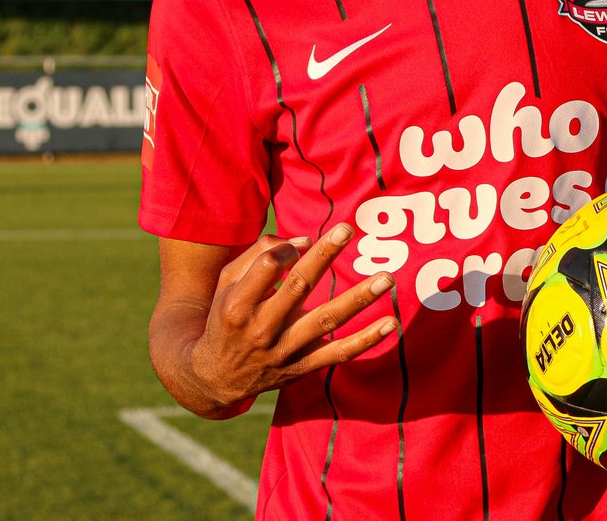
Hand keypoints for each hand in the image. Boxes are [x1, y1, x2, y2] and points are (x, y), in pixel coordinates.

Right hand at [186, 224, 396, 413]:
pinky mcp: (303, 367)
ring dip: (358, 299)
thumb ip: (260, 254)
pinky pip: (339, 353)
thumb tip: (305, 242)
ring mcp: (285, 351)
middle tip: (348, 229)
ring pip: (326, 320)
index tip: (299, 243)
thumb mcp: (227, 281)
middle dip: (324, 255)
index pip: (267, 267)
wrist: (216, 377)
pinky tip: (390, 323)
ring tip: (386, 279)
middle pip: (298, 286)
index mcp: (238, 304)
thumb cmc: (225, 316)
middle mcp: (261, 328)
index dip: (285, 250)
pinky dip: (367, 340)